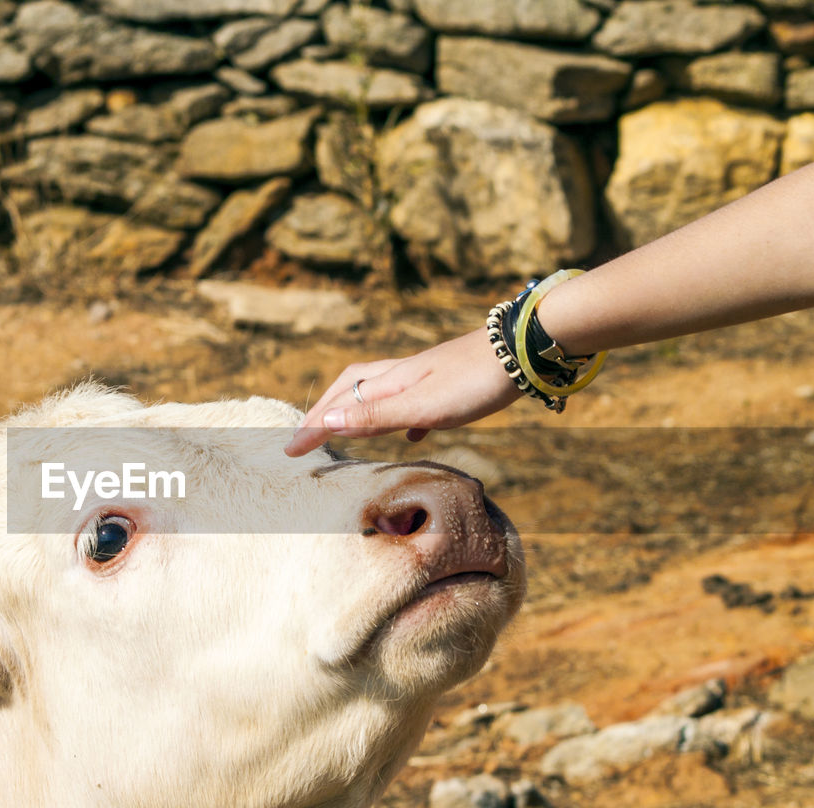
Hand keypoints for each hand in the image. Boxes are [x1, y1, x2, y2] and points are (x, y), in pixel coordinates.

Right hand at [283, 327, 521, 456]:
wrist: (524, 349)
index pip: (338, 405)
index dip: (312, 428)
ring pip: (378, 394)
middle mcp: (401, 375)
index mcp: (390, 381)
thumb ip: (377, 415)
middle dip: (324, 412)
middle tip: (305, 436)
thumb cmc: (475, 381)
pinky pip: (412, 403)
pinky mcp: (448, 384)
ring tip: (343, 431)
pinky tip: (412, 433)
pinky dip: (399, 418)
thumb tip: (326, 420)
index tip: (289, 452)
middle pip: (350, 390)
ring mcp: (425, 378)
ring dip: (355, 412)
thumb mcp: (423, 405)